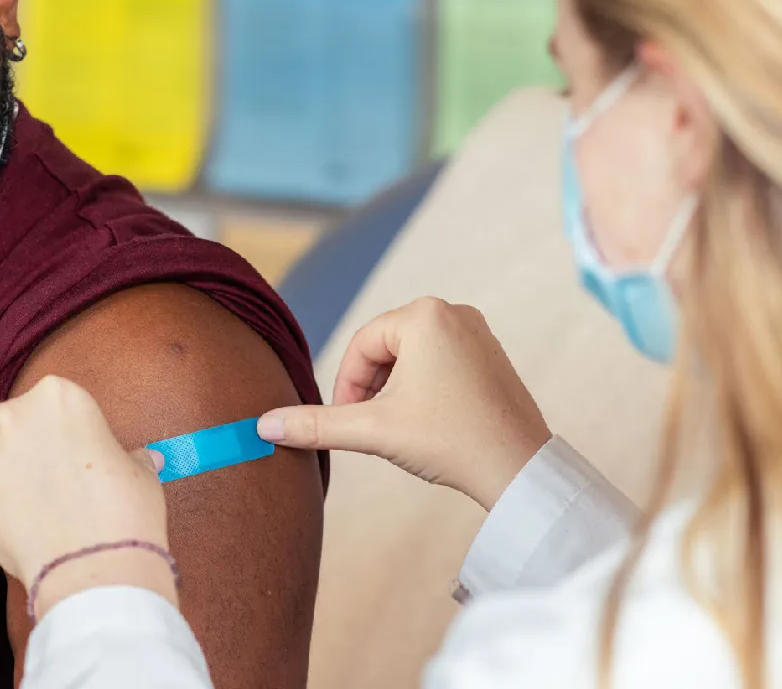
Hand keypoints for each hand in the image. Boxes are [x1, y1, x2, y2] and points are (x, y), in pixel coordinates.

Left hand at [0, 376, 175, 617]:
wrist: (96, 567)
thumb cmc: (124, 513)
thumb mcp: (139, 472)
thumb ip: (129, 457)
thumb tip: (146, 458)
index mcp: (58, 396)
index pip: (47, 400)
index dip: (57, 429)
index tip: (69, 451)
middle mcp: (13, 416)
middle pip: (5, 421)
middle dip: (20, 444)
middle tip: (43, 477)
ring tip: (19, 499)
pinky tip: (5, 521)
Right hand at [258, 298, 550, 509]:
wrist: (519, 469)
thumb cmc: (450, 441)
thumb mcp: (373, 431)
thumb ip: (315, 425)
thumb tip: (262, 425)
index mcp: (424, 315)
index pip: (361, 346)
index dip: (346, 387)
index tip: (350, 423)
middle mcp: (454, 312)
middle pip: (385, 348)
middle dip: (373, 389)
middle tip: (376, 428)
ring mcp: (477, 332)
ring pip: (411, 358)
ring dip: (396, 391)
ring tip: (404, 429)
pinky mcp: (491, 354)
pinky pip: (440, 363)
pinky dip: (424, 390)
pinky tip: (432, 425)